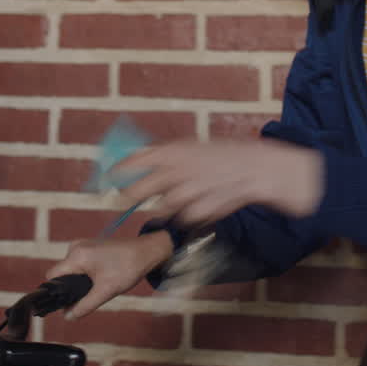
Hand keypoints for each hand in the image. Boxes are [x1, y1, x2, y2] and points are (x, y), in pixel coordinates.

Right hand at [45, 231, 172, 318]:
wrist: (147, 252)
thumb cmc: (127, 268)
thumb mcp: (105, 291)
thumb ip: (84, 306)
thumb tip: (68, 317)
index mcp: (76, 256)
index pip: (53, 276)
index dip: (56, 292)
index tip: (66, 303)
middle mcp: (75, 247)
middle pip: (62, 274)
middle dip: (71, 288)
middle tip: (89, 296)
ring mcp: (83, 245)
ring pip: (71, 270)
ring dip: (79, 282)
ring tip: (98, 286)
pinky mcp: (90, 247)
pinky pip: (79, 264)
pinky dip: (86, 275)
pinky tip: (100, 279)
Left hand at [117, 139, 323, 228]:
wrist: (258, 168)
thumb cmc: (226, 154)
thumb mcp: (194, 147)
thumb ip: (168, 157)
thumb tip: (141, 162)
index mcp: (172, 151)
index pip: (132, 162)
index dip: (116, 172)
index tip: (108, 178)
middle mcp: (174, 172)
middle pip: (136, 191)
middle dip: (128, 197)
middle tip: (125, 199)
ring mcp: (185, 195)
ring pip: (160, 208)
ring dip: (164, 206)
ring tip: (182, 196)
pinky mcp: (197, 213)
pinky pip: (182, 218)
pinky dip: (186, 214)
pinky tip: (201, 203)